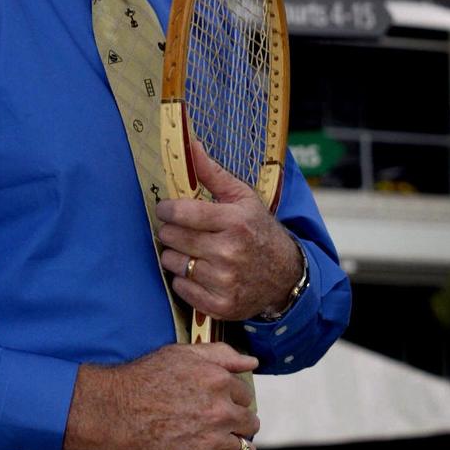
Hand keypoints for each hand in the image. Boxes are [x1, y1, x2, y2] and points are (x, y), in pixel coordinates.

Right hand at [64, 342, 258, 449]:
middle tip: (225, 424)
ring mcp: (211, 440)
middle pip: (250, 422)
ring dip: (238, 448)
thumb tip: (251, 362)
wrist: (116, 410)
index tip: (226, 403)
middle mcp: (219, 410)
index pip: (246, 394)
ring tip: (225, 446)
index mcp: (218, 380)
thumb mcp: (183, 353)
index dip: (235, 398)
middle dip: (240, 423)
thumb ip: (222, 354)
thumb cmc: (145, 378)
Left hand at [156, 141, 303, 320]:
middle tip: (181, 230)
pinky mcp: (221, 305)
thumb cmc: (257, 229)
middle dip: (171, 231)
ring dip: (175, 255)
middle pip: (173, 238)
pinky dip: (183, 279)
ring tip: (189, 250)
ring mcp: (225, 281)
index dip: (167, 210)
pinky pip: (181, 288)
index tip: (166, 209)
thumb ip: (211, 172)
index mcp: (234, 221)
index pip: (183, 213)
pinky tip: (197, 271)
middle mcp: (229, 252)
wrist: (284, 275)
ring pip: (173, 263)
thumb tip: (190, 144)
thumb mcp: (241, 196)